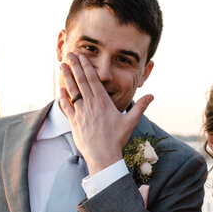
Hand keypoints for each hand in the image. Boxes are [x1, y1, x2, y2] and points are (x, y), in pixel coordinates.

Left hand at [57, 52, 152, 173]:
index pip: (93, 80)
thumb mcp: (131, 121)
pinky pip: (66, 107)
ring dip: (66, 77)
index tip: (82, 57)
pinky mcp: (74, 123)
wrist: (103, 156)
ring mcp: (81, 113)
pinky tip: (60, 89)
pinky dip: (62, 97)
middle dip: (74, 66)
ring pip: (71, 91)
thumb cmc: (117, 139)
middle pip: (81, 81)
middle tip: (69, 54)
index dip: (86, 66)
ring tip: (62, 66)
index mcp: (103, 102)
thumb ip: (140, 107)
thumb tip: (152, 96)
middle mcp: (90, 105)